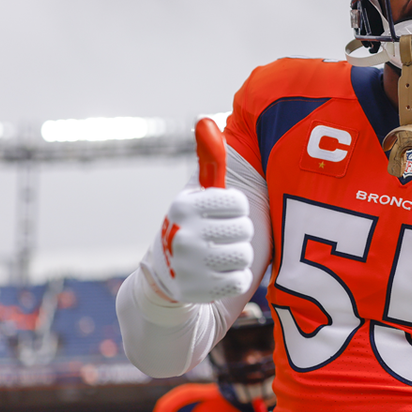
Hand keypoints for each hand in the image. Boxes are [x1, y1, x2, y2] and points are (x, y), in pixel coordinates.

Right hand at [139, 119, 253, 303]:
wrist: (166, 279)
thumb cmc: (196, 229)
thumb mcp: (198, 196)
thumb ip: (208, 160)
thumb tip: (206, 119)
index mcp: (185, 204)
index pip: (239, 203)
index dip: (237, 210)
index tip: (222, 215)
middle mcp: (183, 232)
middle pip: (245, 231)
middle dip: (240, 235)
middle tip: (222, 238)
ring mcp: (188, 265)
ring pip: (245, 257)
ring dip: (239, 259)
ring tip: (221, 257)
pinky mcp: (197, 292)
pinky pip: (240, 281)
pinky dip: (236, 280)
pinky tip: (219, 276)